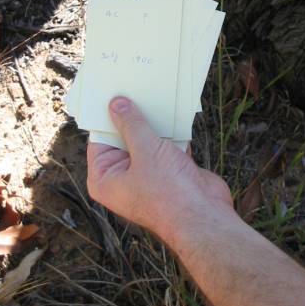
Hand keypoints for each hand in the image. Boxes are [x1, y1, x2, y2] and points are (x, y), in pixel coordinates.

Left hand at [86, 97, 232, 240]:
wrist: (205, 218)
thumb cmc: (168, 191)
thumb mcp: (145, 149)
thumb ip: (131, 124)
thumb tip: (117, 104)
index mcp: (105, 179)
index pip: (99, 140)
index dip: (106, 116)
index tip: (111, 91)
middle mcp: (123, 179)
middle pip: (124, 138)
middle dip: (133, 117)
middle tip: (134, 87)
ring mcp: (149, 176)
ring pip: (148, 141)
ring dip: (154, 123)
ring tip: (155, 94)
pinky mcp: (171, 173)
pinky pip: (168, 146)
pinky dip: (173, 133)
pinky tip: (176, 112)